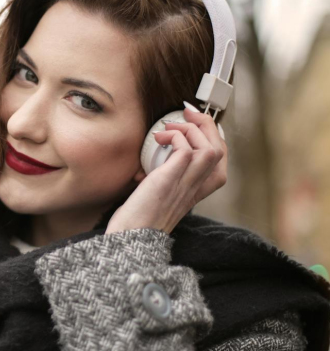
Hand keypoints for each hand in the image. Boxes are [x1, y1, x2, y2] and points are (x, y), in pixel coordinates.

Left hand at [105, 105, 226, 234]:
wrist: (130, 237)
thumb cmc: (139, 219)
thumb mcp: (159, 196)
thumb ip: (163, 179)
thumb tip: (147, 163)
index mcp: (196, 191)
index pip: (219, 159)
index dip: (211, 135)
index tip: (194, 120)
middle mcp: (196, 188)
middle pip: (220, 149)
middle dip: (207, 125)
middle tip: (187, 113)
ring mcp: (185, 184)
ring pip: (211, 148)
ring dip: (192, 129)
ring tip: (170, 126)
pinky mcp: (170, 180)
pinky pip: (185, 150)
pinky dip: (175, 136)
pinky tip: (159, 138)